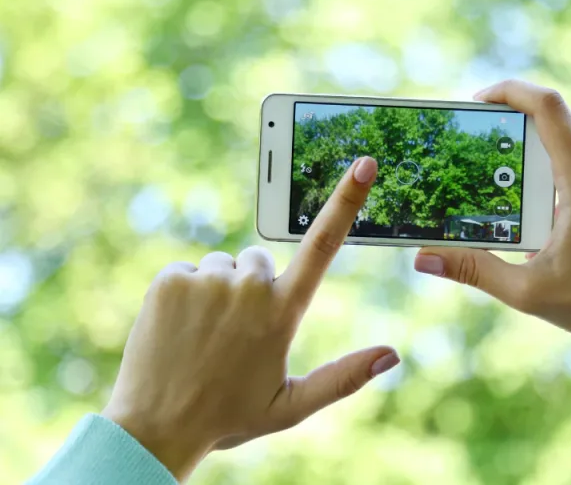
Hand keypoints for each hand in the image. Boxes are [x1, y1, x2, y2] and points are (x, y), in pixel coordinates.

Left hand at [102, 157, 399, 481]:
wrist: (154, 429)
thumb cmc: (229, 416)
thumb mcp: (292, 406)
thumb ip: (345, 377)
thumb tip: (393, 355)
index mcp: (283, 313)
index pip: (323, 246)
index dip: (346, 201)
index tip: (364, 165)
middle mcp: (248, 288)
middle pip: (259, 261)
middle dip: (253, 285)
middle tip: (235, 334)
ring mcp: (206, 281)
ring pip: (222, 267)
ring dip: (218, 291)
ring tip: (204, 337)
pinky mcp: (169, 281)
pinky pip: (187, 271)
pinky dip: (185, 293)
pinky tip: (179, 329)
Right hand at [414, 80, 570, 348]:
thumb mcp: (526, 288)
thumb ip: (472, 269)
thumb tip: (423, 259)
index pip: (546, 106)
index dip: (508, 91)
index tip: (478, 102)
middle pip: (554, 122)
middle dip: (514, 129)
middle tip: (481, 150)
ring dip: (537, 152)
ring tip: (507, 183)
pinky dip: (560, 167)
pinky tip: (541, 206)